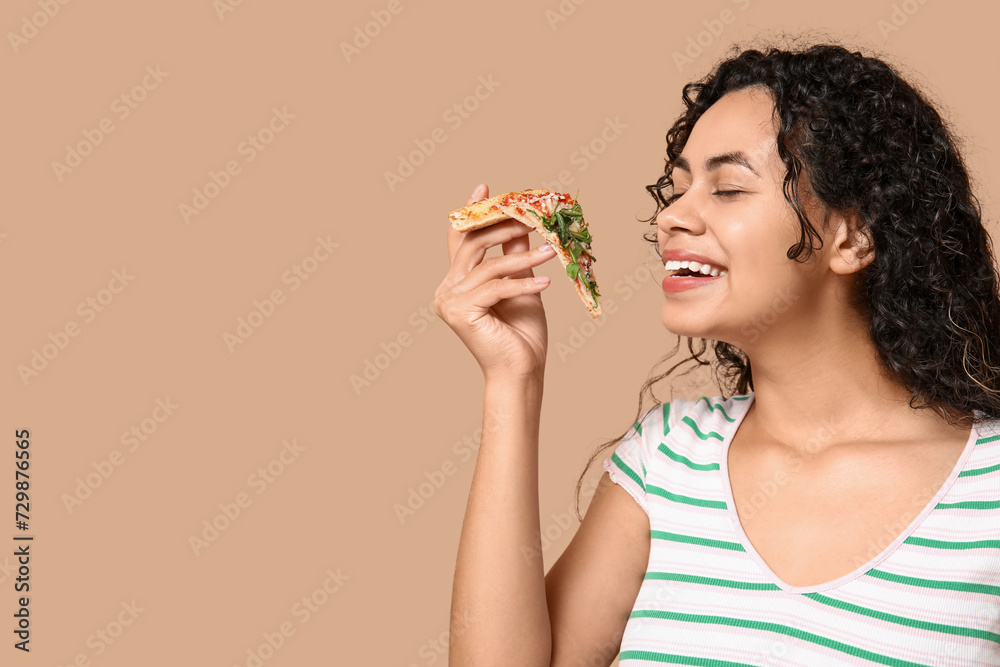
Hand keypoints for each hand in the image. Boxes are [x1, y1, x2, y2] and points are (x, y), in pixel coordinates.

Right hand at [434, 184, 556, 382]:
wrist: (521, 372)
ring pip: (488, 267)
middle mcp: (446, 290)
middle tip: (531, 217)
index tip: (485, 188)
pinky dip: (523, 283)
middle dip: (502, 227)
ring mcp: (449, 302)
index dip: (471, 213)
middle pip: (472, 246)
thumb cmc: (521, 335)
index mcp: (456, 284)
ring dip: (523, 257)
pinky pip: (496, 287)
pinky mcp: (459, 313)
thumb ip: (514, 256)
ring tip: (551, 250)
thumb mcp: (521, 285)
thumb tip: (520, 224)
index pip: (461, 241)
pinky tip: (546, 281)